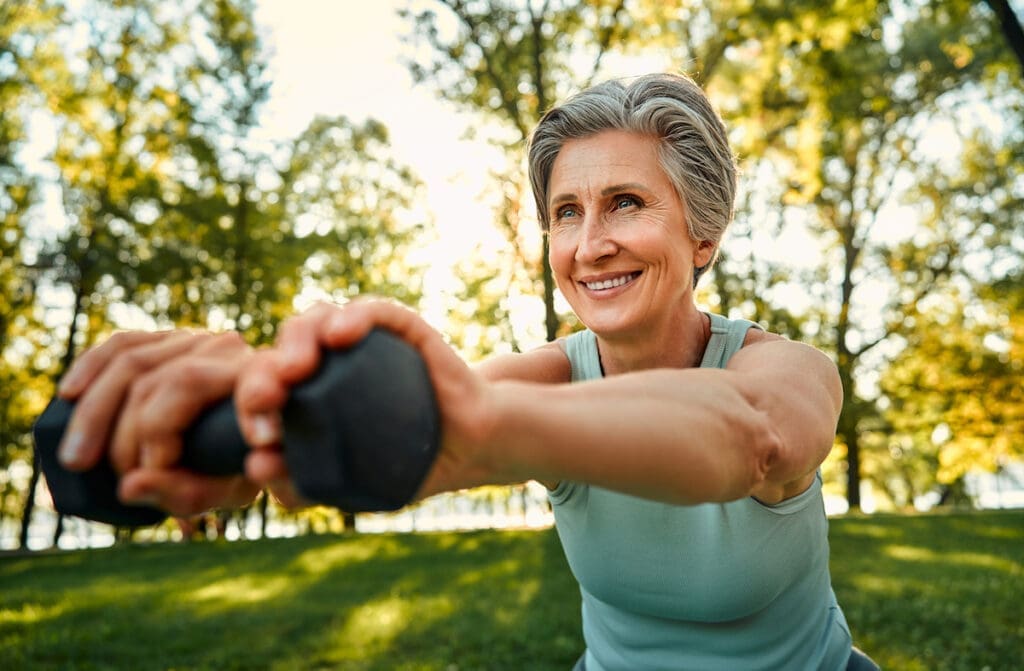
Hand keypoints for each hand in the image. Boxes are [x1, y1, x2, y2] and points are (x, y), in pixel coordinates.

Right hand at [56, 329, 259, 515]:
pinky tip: (68, 396)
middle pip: (151, 376)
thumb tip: (127, 487)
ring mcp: (196, 339)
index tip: (150, 473)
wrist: (252, 442)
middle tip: (112, 477)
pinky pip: (121, 344)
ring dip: (93, 412)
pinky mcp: (168, 340)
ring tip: (78, 460)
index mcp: (249, 374)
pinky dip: (90, 368)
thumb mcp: (227, 490)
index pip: (184, 381)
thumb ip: (186, 494)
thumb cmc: (239, 468)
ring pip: (129, 360)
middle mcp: (226, 347)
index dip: (154, 430)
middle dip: (120, 432)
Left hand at [235, 299, 496, 504]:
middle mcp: (333, 359)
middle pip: (282, 348)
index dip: (249, 402)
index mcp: (311, 390)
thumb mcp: (350, 487)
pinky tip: (341, 334)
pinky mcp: (406, 329)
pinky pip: (377, 311)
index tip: (259, 438)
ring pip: (318, 317)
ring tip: (296, 368)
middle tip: (266, 401)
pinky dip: (355, 315)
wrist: (471, 449)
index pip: (265, 382)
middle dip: (263, 371)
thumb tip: (256, 468)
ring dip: (298, 337)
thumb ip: (303, 484)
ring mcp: (368, 341)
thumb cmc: (408, 464)